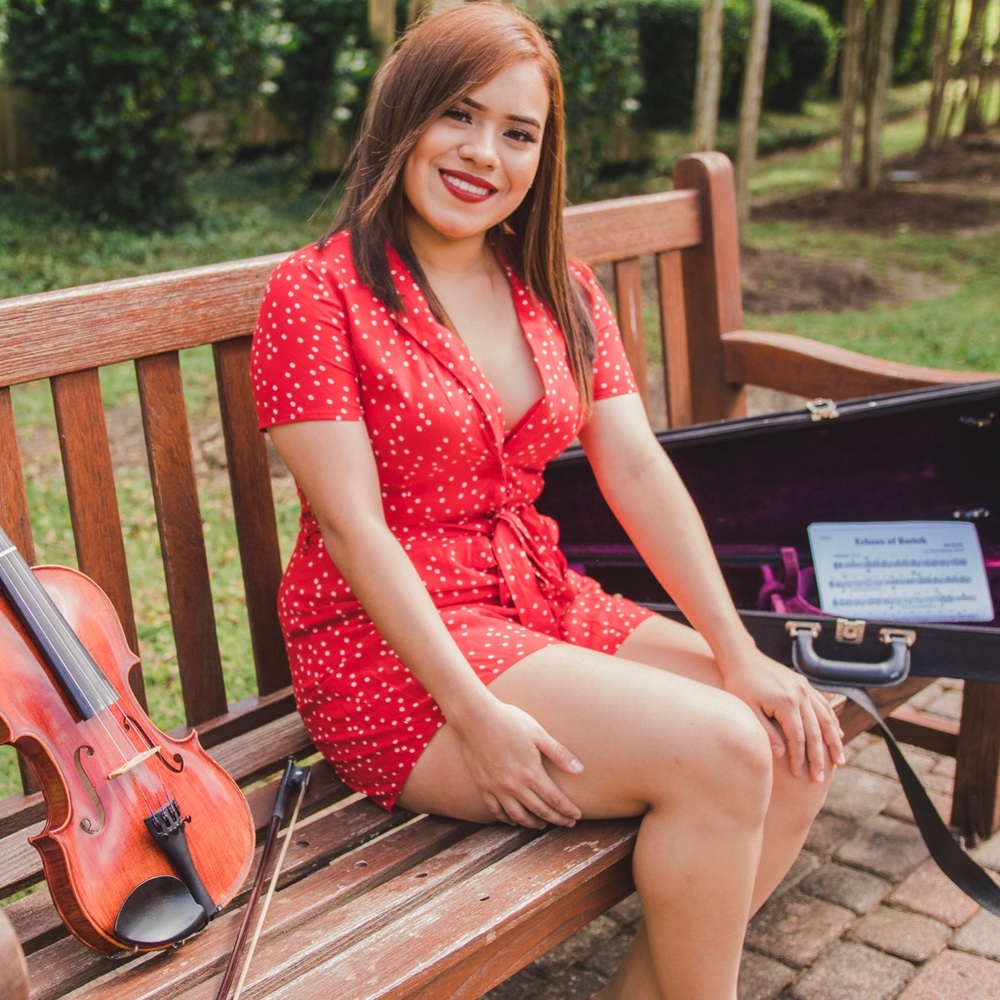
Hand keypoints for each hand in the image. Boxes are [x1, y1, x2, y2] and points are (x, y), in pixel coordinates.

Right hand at [454, 699, 583, 828]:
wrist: (475, 717)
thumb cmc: (509, 721)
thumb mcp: (538, 733)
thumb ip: (559, 753)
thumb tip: (580, 770)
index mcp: (530, 772)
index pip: (554, 799)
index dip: (567, 810)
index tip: (577, 816)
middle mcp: (514, 785)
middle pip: (539, 810)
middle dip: (556, 819)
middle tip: (567, 824)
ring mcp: (497, 788)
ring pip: (518, 816)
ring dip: (533, 823)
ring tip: (542, 825)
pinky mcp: (483, 786)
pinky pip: (496, 811)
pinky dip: (507, 819)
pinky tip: (514, 820)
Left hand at [723, 649, 844, 781]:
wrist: (743, 657)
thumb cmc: (740, 684)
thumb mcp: (749, 709)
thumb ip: (766, 732)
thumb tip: (782, 755)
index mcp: (786, 702)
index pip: (798, 737)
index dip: (799, 758)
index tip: (799, 775)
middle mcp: (801, 695)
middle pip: (815, 732)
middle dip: (819, 757)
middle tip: (820, 779)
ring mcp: (805, 688)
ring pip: (826, 719)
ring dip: (834, 742)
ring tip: (840, 761)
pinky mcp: (805, 684)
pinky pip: (823, 706)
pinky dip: (832, 722)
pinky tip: (837, 735)